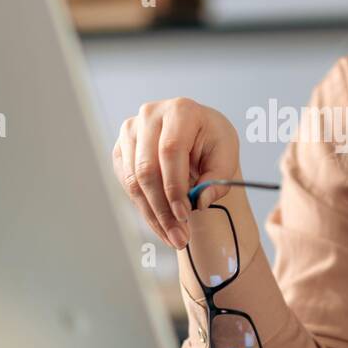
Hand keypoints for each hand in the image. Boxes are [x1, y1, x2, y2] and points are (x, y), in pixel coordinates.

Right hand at [112, 98, 239, 249]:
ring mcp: (130, 132)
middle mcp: (150, 116)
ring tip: (174, 237)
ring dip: (153, 215)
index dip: (174, 186)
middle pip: (147, 169)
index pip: (169, 150)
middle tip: (180, 236)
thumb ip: (219, 178)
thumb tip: (201, 201)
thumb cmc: (212, 141)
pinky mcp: (121, 150)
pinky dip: (145, 209)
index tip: (185, 214)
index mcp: (180, 110)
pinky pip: (128, 185)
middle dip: (163, 209)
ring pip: (134, 182)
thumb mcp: (226, 154)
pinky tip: (162, 225)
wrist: (196, 133)